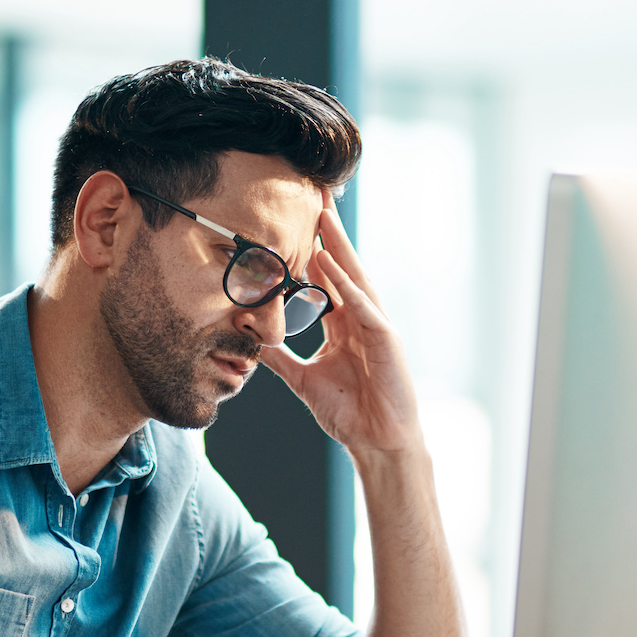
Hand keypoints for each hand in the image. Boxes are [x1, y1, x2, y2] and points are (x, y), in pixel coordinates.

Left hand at [257, 193, 423, 459]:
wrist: (377, 442)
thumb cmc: (350, 412)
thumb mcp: (303, 379)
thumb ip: (280, 358)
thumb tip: (251, 341)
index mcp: (343, 325)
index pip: (325, 278)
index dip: (311, 249)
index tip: (294, 220)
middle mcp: (360, 318)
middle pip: (341, 267)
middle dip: (328, 232)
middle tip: (314, 195)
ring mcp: (376, 326)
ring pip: (354, 278)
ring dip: (338, 246)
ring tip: (322, 214)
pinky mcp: (386, 340)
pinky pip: (362, 305)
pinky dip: (345, 283)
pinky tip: (329, 262)